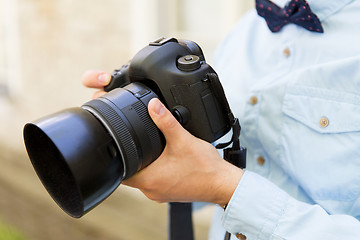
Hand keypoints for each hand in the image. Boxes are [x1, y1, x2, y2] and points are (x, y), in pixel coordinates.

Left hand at [81, 70, 243, 204]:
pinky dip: (153, 170)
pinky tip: (161, 159)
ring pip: (141, 177)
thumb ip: (166, 121)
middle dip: (128, 158)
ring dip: (141, 164)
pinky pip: (153, 181)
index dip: (116, 157)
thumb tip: (152, 105)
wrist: (222, 184)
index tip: (116, 145)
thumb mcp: (183, 140)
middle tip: (131, 143)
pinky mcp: (168, 192)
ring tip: (147, 149)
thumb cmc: (205, 168)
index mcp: (149, 179)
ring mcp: (160, 193)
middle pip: (128, 174)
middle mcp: (151, 190)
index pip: (119, 171)